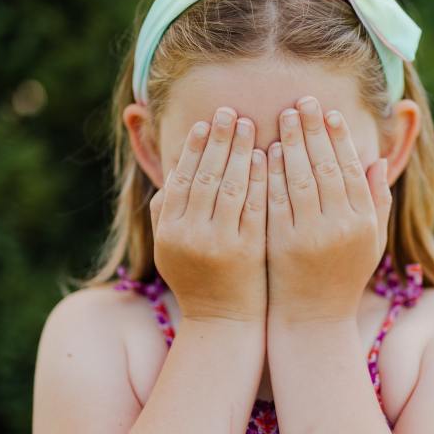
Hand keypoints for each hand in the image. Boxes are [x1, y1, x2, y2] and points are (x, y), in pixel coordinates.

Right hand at [149, 107, 267, 322]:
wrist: (224, 322)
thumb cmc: (198, 280)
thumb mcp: (169, 249)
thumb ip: (165, 212)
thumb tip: (172, 172)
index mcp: (169, 230)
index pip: (181, 178)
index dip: (193, 147)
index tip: (205, 122)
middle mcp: (191, 235)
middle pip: (206, 175)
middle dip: (218, 140)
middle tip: (230, 112)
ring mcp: (221, 243)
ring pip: (230, 187)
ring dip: (240, 152)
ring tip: (250, 126)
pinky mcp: (249, 250)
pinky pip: (254, 206)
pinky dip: (260, 179)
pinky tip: (267, 157)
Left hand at [266, 96, 390, 323]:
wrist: (311, 320)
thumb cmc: (343, 277)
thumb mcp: (370, 242)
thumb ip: (376, 202)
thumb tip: (377, 160)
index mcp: (363, 222)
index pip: (352, 169)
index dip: (340, 138)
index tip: (329, 113)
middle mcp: (339, 227)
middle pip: (325, 167)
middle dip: (313, 131)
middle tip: (301, 102)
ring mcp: (308, 236)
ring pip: (299, 179)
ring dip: (289, 144)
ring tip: (282, 117)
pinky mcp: (280, 244)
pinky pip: (274, 200)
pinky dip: (269, 173)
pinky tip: (262, 152)